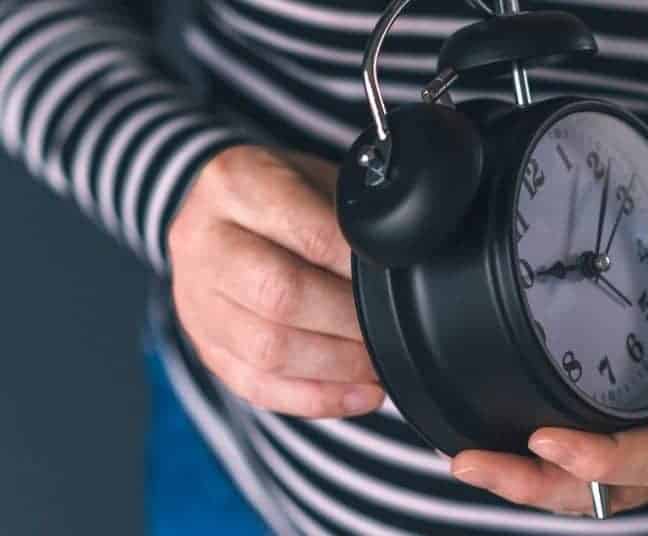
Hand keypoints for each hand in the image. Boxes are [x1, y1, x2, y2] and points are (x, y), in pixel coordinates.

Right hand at [169, 145, 383, 417]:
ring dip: (338, 367)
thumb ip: (350, 214)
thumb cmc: (282, 192)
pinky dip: (317, 397)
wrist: (219, 209)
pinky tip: (360, 394)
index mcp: (235, 183)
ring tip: (380, 364)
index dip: (357, 267)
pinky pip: (257, 386)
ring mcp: (193, 298)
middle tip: (392, 329)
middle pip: (281, 297)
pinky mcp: (202, 343)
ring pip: (267, 351)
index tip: (395, 283)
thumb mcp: (315, 177)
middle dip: (349, 322)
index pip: (307, 235)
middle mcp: (202, 240)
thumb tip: (403, 261)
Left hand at [451, 171, 647, 514]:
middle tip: (472, 462)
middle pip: (613, 493)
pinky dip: (558, 481)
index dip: (603, 459)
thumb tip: (612, 158)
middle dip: (539, 487)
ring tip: (474, 465)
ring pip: (603, 498)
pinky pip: (608, 483)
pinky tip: (513, 459)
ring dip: (538, 490)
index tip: (546, 439)